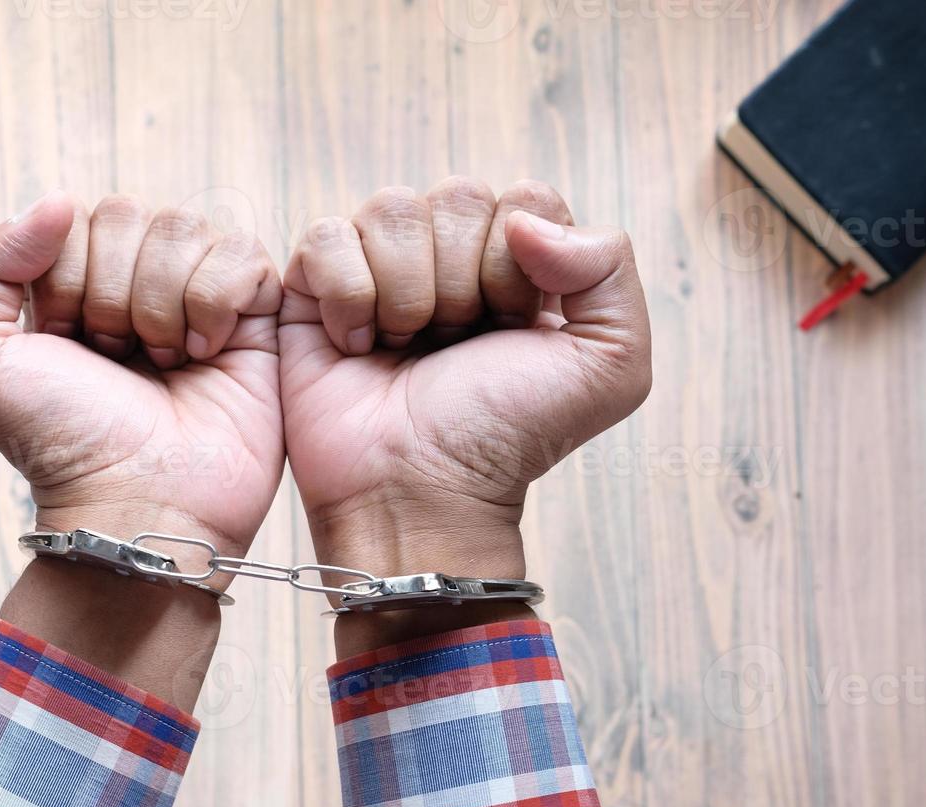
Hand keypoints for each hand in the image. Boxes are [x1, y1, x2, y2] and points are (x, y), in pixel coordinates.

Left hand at [0, 191, 282, 704]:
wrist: (139, 504)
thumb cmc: (58, 443)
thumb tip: (56, 202)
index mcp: (69, 279)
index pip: (72, 216)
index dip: (67, 279)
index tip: (70, 347)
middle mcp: (134, 278)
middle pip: (131, 214)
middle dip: (116, 295)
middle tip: (121, 361)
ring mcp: (196, 292)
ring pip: (186, 228)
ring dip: (166, 305)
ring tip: (165, 365)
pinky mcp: (256, 312)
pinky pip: (242, 253)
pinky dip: (218, 304)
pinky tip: (206, 355)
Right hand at [278, 179, 650, 650]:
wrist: (419, 491)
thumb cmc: (506, 437)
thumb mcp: (610, 367)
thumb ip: (611, 270)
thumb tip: (526, 220)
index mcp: (523, 263)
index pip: (526, 199)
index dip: (517, 263)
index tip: (510, 329)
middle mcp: (451, 255)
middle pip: (458, 196)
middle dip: (460, 283)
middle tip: (453, 347)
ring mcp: (381, 265)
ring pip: (392, 208)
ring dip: (405, 293)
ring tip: (405, 350)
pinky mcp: (315, 285)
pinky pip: (328, 236)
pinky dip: (347, 298)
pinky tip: (358, 347)